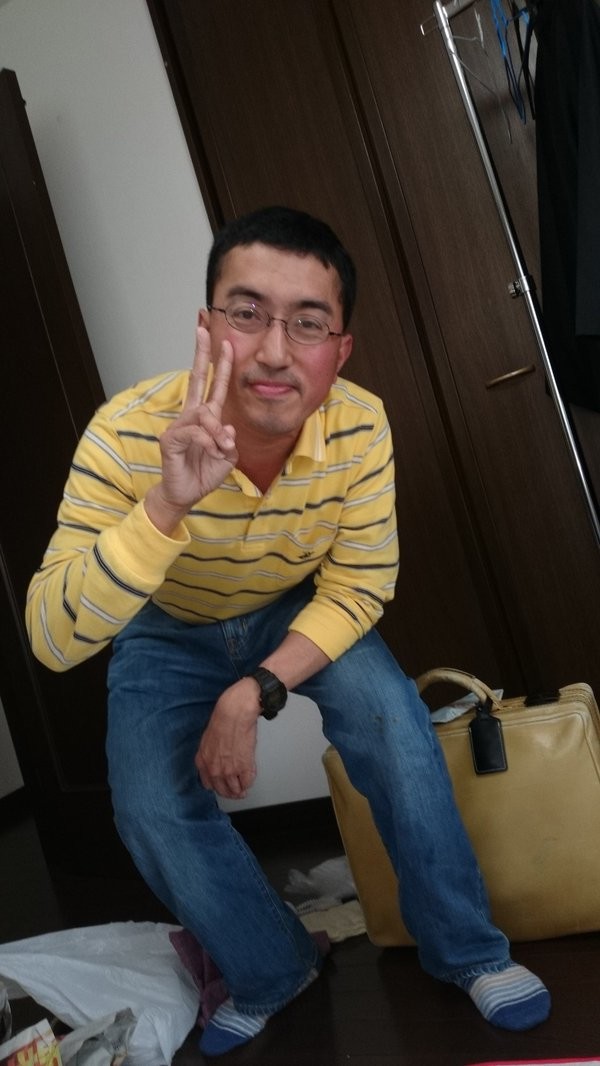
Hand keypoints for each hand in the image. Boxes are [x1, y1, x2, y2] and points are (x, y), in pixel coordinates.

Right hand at [145, 327, 238, 532]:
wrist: (185, 494)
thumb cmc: (203, 474)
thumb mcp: (227, 458)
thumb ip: (229, 442)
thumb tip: (227, 428)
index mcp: (206, 418)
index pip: (213, 386)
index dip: (219, 366)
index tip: (226, 343)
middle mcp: (191, 417)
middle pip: (196, 379)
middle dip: (201, 354)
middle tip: (203, 329)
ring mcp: (179, 426)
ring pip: (203, 413)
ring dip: (217, 431)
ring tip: (220, 448)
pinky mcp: (170, 439)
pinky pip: (195, 432)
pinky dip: (208, 442)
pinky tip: (211, 452)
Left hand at [195, 678, 260, 798]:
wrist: (233, 714)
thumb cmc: (222, 720)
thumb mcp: (207, 740)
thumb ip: (210, 754)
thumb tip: (217, 760)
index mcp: (203, 761)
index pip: (208, 784)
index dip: (217, 786)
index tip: (222, 786)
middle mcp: (214, 769)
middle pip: (222, 790)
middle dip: (230, 792)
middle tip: (236, 791)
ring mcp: (229, 771)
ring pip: (235, 790)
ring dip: (240, 790)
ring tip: (244, 788)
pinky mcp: (243, 768)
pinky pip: (247, 782)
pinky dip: (249, 782)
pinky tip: (250, 778)